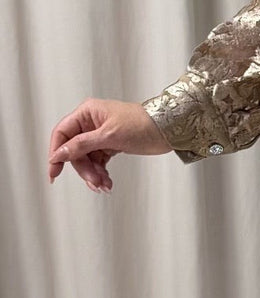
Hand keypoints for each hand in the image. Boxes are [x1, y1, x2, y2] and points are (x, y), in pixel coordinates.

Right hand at [48, 99, 171, 192]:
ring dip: (93, 174)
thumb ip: (82, 145)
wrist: (168, 129)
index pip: (62, 133)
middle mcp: (91, 122)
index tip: (54, 172)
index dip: (56, 152)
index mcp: (87, 112)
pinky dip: (101, 173)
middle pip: (74, 151)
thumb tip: (59, 153)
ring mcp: (100, 135)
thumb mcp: (109, 135)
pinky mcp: (110, 145)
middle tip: (94, 182)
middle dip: (83, 169)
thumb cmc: (143, 124)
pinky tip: (107, 182)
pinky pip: (98, 162)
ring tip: (104, 185)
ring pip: (86, 159)